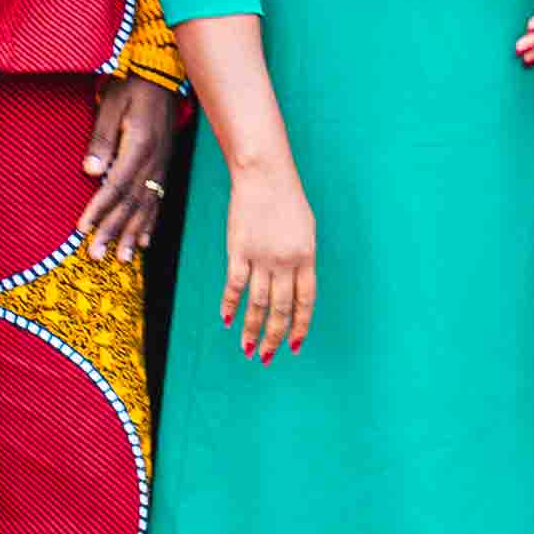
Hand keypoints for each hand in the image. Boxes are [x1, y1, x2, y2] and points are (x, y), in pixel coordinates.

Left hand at [80, 74, 184, 260]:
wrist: (162, 76)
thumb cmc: (132, 88)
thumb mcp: (112, 105)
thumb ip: (101, 139)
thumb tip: (91, 171)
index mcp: (140, 146)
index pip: (115, 186)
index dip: (98, 209)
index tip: (82, 229)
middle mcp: (154, 162)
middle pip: (131, 203)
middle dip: (113, 231)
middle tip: (97, 255)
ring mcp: (162, 166)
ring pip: (147, 207)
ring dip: (133, 234)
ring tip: (122, 258)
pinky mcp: (164, 167)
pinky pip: (158, 201)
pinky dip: (150, 223)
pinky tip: (144, 241)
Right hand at [220, 160, 317, 362]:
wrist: (265, 176)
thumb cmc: (287, 200)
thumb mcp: (306, 230)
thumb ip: (301, 259)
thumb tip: (295, 286)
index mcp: (307, 257)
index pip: (305, 301)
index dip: (300, 325)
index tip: (294, 345)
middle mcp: (286, 262)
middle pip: (280, 308)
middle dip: (275, 337)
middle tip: (268, 357)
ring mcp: (262, 257)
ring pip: (257, 303)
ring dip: (252, 329)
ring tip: (248, 349)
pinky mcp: (238, 250)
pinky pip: (234, 285)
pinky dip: (230, 305)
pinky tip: (226, 320)